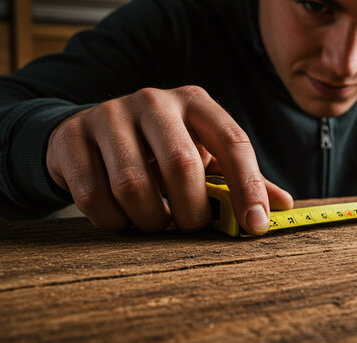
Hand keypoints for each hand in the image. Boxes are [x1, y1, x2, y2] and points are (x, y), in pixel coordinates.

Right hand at [46, 86, 292, 233]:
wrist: (89, 132)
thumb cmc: (159, 149)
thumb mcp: (202, 154)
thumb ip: (238, 178)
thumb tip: (283, 206)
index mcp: (195, 102)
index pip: (233, 142)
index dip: (249, 187)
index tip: (257, 226)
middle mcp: (154, 101)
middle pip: (182, 165)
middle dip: (191, 211)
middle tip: (190, 228)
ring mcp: (109, 114)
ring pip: (133, 186)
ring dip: (150, 221)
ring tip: (155, 222)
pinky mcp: (72, 137)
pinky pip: (94, 197)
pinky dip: (113, 222)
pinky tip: (122, 218)